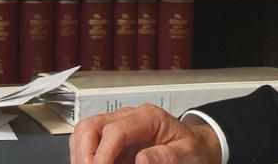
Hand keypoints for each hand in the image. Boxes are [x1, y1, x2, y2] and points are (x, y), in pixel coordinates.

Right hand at [69, 103, 221, 163]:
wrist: (195, 146)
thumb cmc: (191, 147)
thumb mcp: (187, 153)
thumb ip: (166, 156)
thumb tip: (141, 160)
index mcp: (148, 118)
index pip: (115, 130)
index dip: (103, 154)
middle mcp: (128, 118)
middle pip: (90, 127)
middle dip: (83, 154)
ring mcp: (116, 128)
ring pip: (83, 135)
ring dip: (82, 157)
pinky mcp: (111, 142)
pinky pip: (87, 146)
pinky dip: (86, 159)